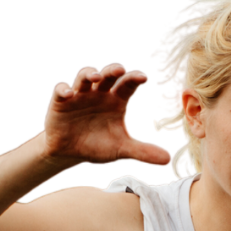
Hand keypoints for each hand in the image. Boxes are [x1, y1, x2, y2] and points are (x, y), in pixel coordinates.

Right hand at [44, 62, 171, 167]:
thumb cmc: (97, 145)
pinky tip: (69, 93)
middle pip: (108, 75)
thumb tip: (169, 159)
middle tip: (120, 70)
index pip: (127, 85)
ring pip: (85, 76)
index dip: (134, 78)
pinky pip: (61, 89)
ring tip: (97, 76)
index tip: (144, 78)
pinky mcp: (61, 100)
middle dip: (113, 70)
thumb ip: (143, 152)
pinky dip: (64, 89)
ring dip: (90, 73)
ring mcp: (80, 94)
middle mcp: (99, 93)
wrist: (70, 152)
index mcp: (115, 100)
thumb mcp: (121, 150)